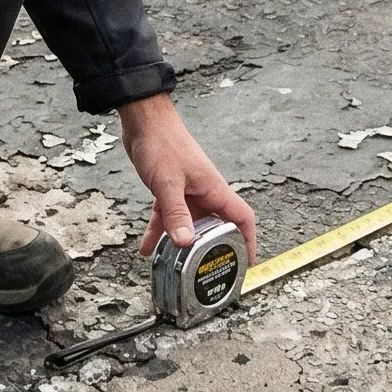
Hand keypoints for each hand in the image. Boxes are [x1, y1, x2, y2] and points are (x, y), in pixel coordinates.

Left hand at [117, 94, 257, 263]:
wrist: (143, 119)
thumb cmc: (163, 142)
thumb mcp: (168, 183)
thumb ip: (175, 213)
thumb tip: (184, 243)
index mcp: (214, 189)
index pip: (242, 219)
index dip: (248, 241)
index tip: (246, 263)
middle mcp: (204, 192)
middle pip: (215, 226)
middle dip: (212, 249)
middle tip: (206, 272)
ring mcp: (187, 191)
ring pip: (189, 224)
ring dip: (181, 242)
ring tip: (173, 265)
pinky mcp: (169, 190)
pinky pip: (168, 216)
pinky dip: (159, 230)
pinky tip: (147, 247)